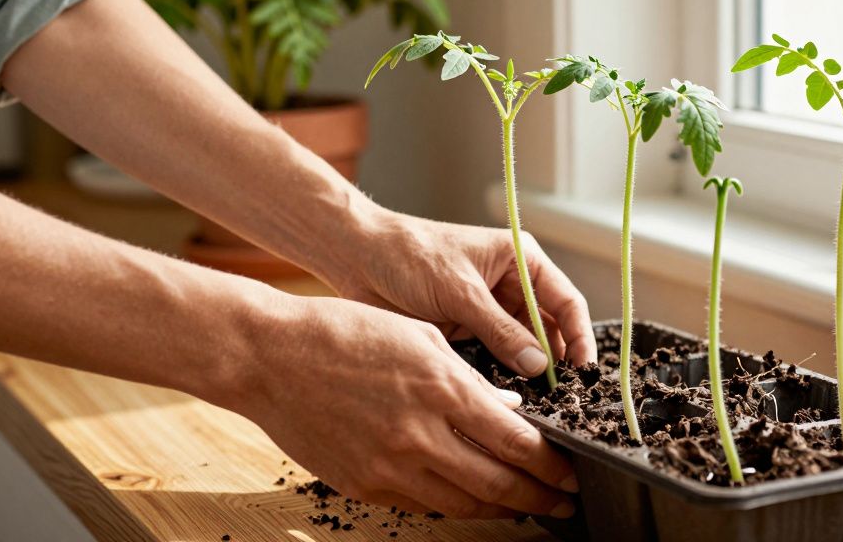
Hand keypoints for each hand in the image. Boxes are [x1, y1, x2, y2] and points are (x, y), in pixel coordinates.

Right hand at [238, 296, 578, 518]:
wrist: (271, 358)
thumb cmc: (345, 333)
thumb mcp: (422, 337)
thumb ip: (470, 379)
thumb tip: (511, 412)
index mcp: (442, 388)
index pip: (516, 442)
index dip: (551, 465)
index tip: (571, 473)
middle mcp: (420, 434)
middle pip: (497, 483)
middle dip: (538, 497)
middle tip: (563, 504)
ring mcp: (389, 466)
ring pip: (462, 503)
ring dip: (501, 509)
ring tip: (525, 507)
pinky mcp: (363, 485)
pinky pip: (421, 506)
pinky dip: (453, 505)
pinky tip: (469, 500)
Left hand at [334, 209, 596, 376]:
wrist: (358, 259)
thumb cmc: (409, 256)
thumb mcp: (459, 291)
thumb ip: (499, 329)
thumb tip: (538, 365)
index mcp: (521, 260)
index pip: (566, 300)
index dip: (580, 335)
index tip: (584, 369)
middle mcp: (513, 285)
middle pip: (551, 328)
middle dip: (557, 360)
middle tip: (564, 397)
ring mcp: (491, 311)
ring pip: (525, 347)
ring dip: (530, 371)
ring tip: (539, 402)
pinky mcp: (470, 332)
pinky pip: (497, 358)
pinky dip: (503, 376)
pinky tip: (506, 397)